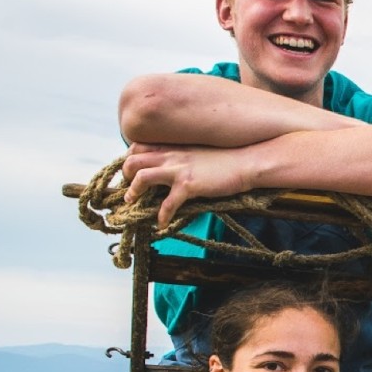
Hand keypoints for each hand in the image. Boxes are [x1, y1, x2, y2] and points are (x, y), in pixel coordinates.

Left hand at [121, 143, 252, 228]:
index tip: (130, 172)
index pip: (137, 147)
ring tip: (133, 203)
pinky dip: (162, 216)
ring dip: (133, 192)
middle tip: (130, 189)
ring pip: (141, 177)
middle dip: (125, 176)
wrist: (247, 163)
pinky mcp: (189, 186)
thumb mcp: (198, 152)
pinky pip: (168, 204)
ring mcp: (179, 170)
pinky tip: (162, 225)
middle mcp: (171, 156)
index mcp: (172, 148)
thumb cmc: (227, 160)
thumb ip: (182, 157)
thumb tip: (173, 169)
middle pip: (132, 161)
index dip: (128, 160)